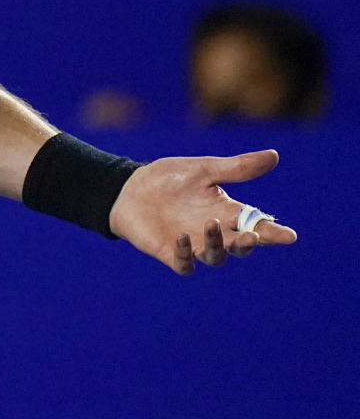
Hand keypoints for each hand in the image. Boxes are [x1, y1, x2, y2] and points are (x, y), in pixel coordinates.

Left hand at [108, 149, 296, 274]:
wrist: (129, 188)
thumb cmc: (169, 178)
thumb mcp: (204, 169)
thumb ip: (237, 167)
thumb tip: (274, 155)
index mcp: (225, 211)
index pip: (255, 224)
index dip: (272, 232)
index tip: (289, 235)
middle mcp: (213, 231)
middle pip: (239, 246)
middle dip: (248, 244)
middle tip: (251, 236)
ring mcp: (193, 243)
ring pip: (215, 256)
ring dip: (217, 245)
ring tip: (211, 225)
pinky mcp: (170, 252)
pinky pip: (184, 263)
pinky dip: (187, 255)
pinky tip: (183, 238)